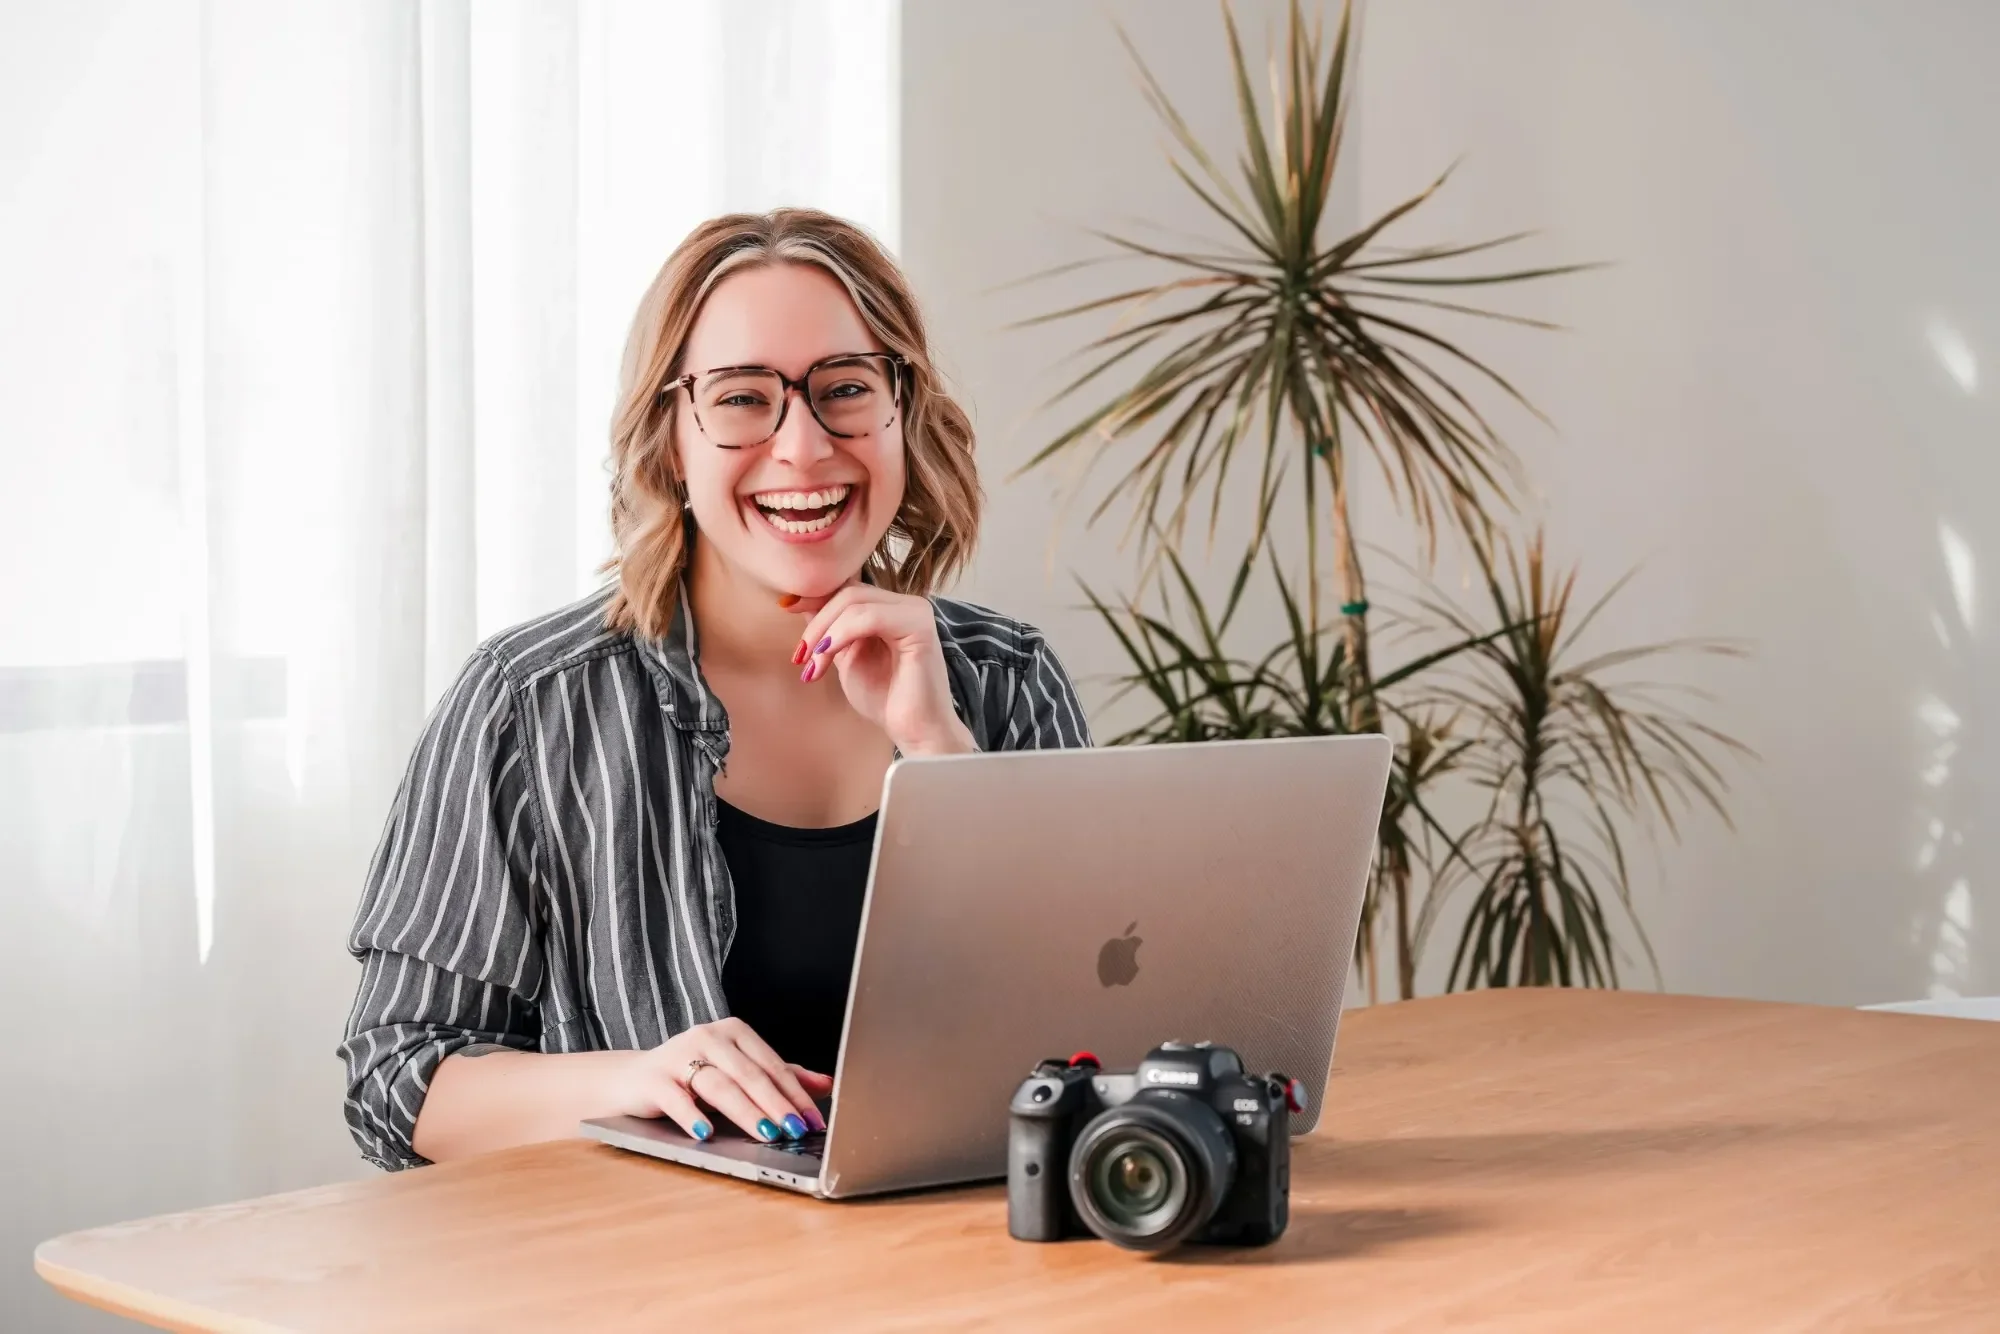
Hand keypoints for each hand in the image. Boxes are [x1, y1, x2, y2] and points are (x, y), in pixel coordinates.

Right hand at [608, 1017, 831, 1142]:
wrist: (633, 1079)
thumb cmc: (692, 1076)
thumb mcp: (738, 1073)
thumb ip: (779, 1077)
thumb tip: (827, 1085)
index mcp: (734, 1033)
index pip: (772, 1065)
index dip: (796, 1094)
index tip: (814, 1121)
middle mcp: (708, 1037)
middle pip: (750, 1075)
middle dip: (776, 1105)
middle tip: (796, 1130)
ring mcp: (679, 1054)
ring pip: (719, 1085)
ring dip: (746, 1112)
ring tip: (765, 1134)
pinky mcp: (654, 1078)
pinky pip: (676, 1098)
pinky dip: (692, 1116)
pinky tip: (706, 1133)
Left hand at [786, 583, 976, 755]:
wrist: (914, 732)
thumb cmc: (885, 699)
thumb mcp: (847, 657)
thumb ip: (831, 630)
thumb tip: (799, 601)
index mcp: (892, 608)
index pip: (848, 587)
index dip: (816, 595)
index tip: (786, 607)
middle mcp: (907, 604)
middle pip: (848, 591)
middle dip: (816, 621)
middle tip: (800, 655)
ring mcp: (916, 612)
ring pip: (855, 601)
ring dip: (824, 632)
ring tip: (812, 665)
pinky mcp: (919, 627)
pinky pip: (869, 617)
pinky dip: (841, 634)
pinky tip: (826, 656)